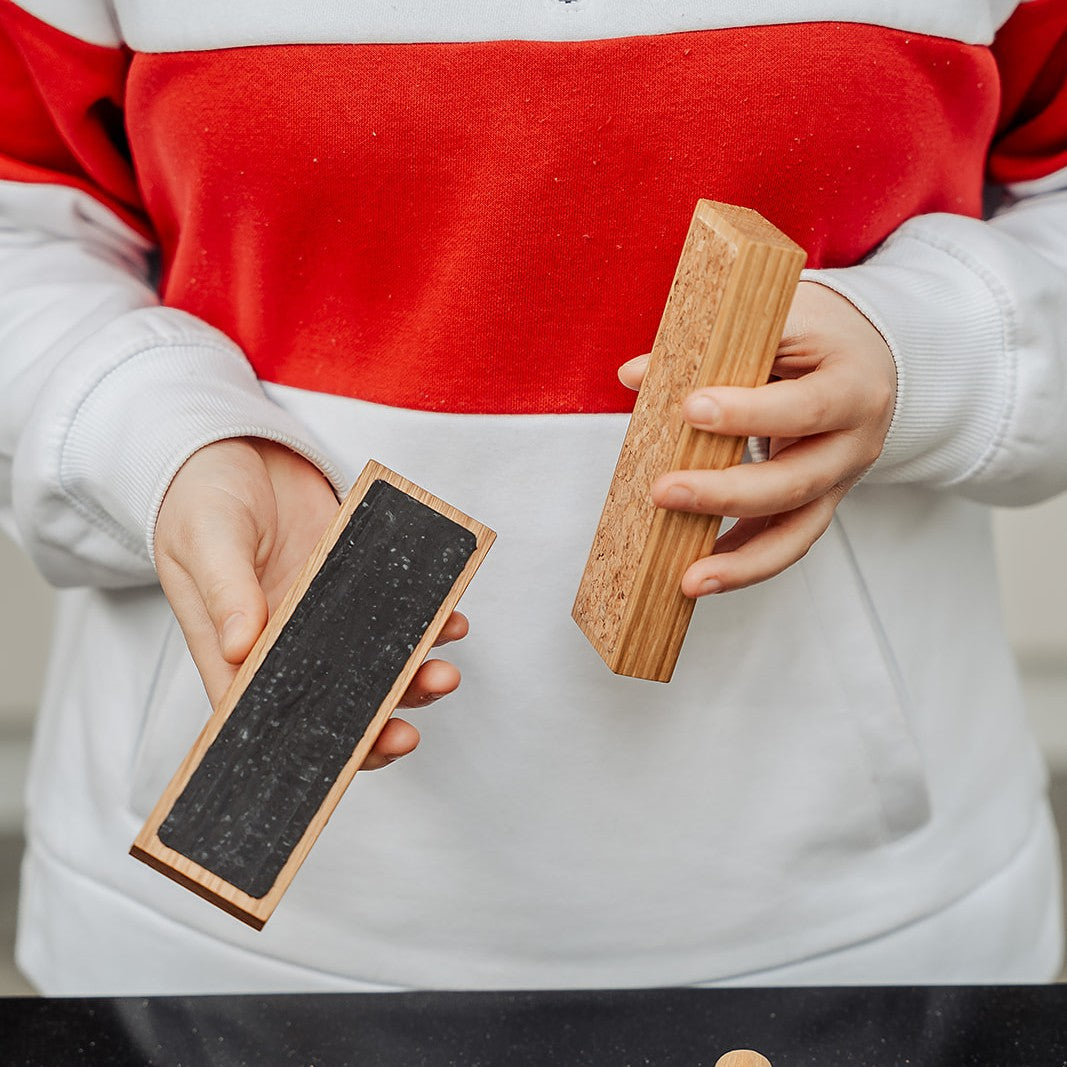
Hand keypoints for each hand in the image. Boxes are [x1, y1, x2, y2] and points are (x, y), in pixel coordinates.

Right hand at [154, 438, 466, 768]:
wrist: (234, 446)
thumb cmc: (198, 498)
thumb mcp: (205, 540)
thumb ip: (226, 591)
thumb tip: (239, 646)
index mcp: (233, 651)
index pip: (274, 718)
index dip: (318, 747)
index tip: (360, 757)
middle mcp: (284, 641)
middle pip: (335, 701)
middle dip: (378, 719)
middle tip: (410, 729)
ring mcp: (324, 613)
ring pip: (374, 662)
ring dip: (412, 674)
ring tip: (444, 671)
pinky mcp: (354, 579)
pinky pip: (395, 610)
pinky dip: (426, 619)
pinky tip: (450, 620)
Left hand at [618, 281, 895, 595]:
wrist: (870, 357)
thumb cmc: (816, 335)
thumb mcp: (775, 321)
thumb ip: (712, 345)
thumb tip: (634, 374)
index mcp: (852, 385)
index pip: (804, 407)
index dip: (748, 413)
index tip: (690, 410)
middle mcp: (856, 442)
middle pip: (795, 482)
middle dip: (726, 494)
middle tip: (664, 492)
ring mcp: (840, 481)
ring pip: (796, 531)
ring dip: (739, 560)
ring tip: (689, 579)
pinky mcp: (819, 505)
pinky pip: (784, 545)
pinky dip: (743, 566)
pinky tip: (699, 578)